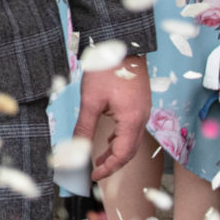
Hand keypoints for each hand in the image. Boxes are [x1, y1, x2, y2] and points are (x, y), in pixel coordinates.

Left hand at [79, 54, 150, 179]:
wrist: (124, 44)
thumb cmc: (108, 68)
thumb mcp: (91, 100)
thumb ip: (85, 127)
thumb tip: (75, 149)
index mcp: (132, 120)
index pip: (123, 154)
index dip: (108, 168)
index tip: (93, 175)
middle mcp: (142, 118)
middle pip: (129, 151)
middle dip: (112, 164)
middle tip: (94, 171)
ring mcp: (143, 111)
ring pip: (131, 141)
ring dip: (116, 152)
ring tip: (98, 158)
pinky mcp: (139, 104)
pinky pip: (132, 129)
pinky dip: (120, 139)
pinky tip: (108, 139)